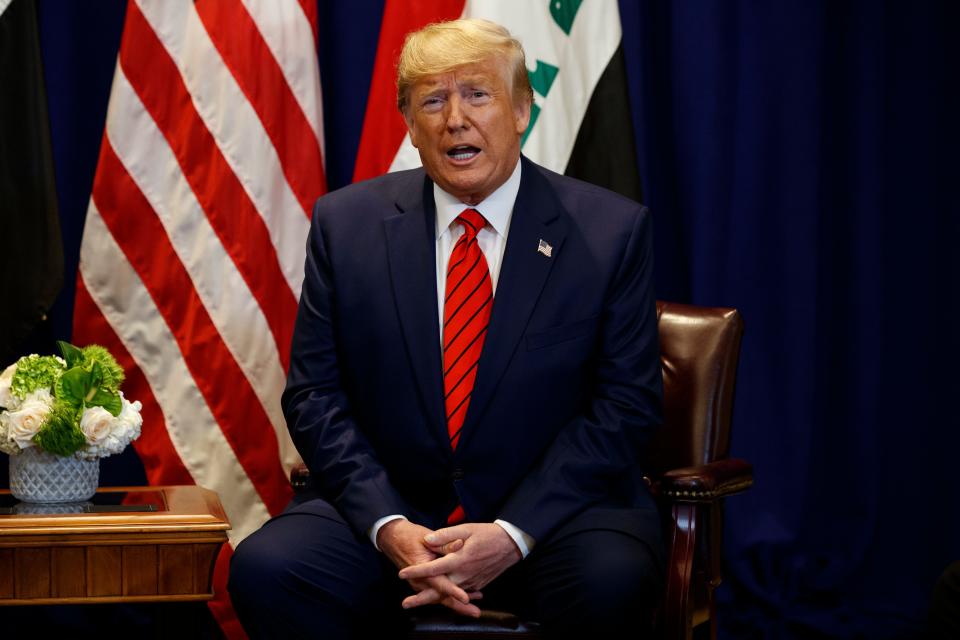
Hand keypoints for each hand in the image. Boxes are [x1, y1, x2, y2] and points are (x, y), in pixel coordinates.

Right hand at [377, 519, 481, 616]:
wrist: (393, 539)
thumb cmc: (410, 536)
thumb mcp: (427, 537)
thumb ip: (444, 543)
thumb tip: (460, 544)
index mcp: (421, 569)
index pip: (439, 583)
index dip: (453, 591)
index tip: (466, 599)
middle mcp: (420, 580)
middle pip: (441, 597)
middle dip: (459, 607)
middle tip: (475, 613)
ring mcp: (420, 584)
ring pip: (440, 597)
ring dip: (457, 603)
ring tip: (474, 607)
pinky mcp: (423, 583)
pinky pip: (437, 593)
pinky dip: (450, 596)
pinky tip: (465, 596)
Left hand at [398, 523, 521, 607]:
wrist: (510, 544)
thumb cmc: (488, 534)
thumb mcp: (466, 529)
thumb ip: (445, 535)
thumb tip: (427, 540)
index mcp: (459, 560)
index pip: (433, 568)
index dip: (416, 571)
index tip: (401, 573)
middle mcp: (464, 575)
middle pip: (439, 590)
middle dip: (421, 598)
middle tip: (405, 603)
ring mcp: (471, 582)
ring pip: (449, 594)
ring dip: (433, 599)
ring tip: (417, 601)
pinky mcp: (478, 584)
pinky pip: (461, 593)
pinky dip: (450, 597)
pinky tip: (440, 598)